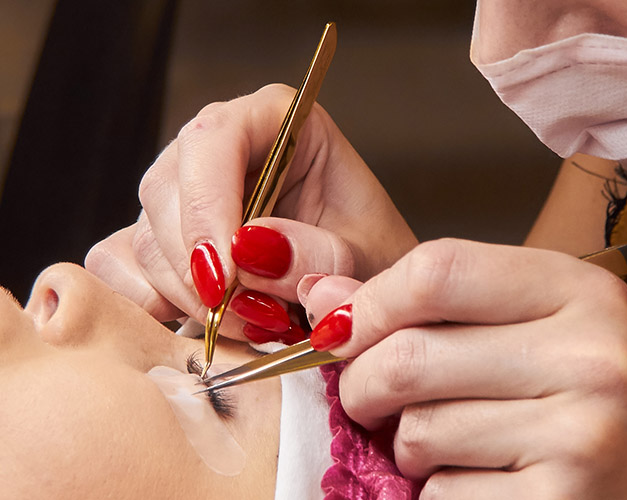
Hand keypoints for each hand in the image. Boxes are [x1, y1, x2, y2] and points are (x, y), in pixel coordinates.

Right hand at [86, 84, 415, 338]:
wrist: (365, 286)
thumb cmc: (372, 257)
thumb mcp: (366, 255)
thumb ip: (317, 252)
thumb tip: (247, 253)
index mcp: (278, 121)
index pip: (214, 138)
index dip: (208, 207)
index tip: (225, 279)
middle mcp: (222, 147)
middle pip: (166, 190)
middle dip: (201, 270)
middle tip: (252, 318)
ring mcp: (186, 192)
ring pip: (143, 236)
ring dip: (187, 296)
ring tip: (253, 324)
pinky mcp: (164, 238)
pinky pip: (119, 263)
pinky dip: (150, 302)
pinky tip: (201, 322)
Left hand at [303, 239, 626, 497]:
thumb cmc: (605, 410)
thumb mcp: (546, 332)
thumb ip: (440, 308)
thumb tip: (325, 291)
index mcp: (581, 292)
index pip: (436, 269)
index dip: (367, 302)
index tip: (341, 327)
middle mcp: (590, 356)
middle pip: (408, 355)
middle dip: (363, 385)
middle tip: (370, 399)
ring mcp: (579, 436)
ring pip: (417, 432)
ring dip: (409, 447)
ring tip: (454, 445)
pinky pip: (440, 494)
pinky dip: (441, 492)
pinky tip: (485, 483)